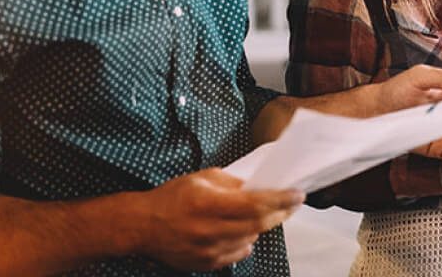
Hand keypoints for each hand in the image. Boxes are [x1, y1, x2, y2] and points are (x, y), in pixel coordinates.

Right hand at [134, 168, 303, 270]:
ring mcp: (208, 249)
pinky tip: (245, 231)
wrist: (143, 226)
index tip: (298, 194)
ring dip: (263, 227)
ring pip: (250, 240)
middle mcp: (208, 229)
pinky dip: (247, 241)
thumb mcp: (201, 178)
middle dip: (280, 213)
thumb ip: (231, 183)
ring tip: (266, 214)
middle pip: (258, 225)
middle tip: (292, 204)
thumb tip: (258, 187)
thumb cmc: (172, 197)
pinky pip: (238, 253)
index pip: (255, 203)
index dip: (281, 199)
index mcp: (207, 202)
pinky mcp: (206, 263)